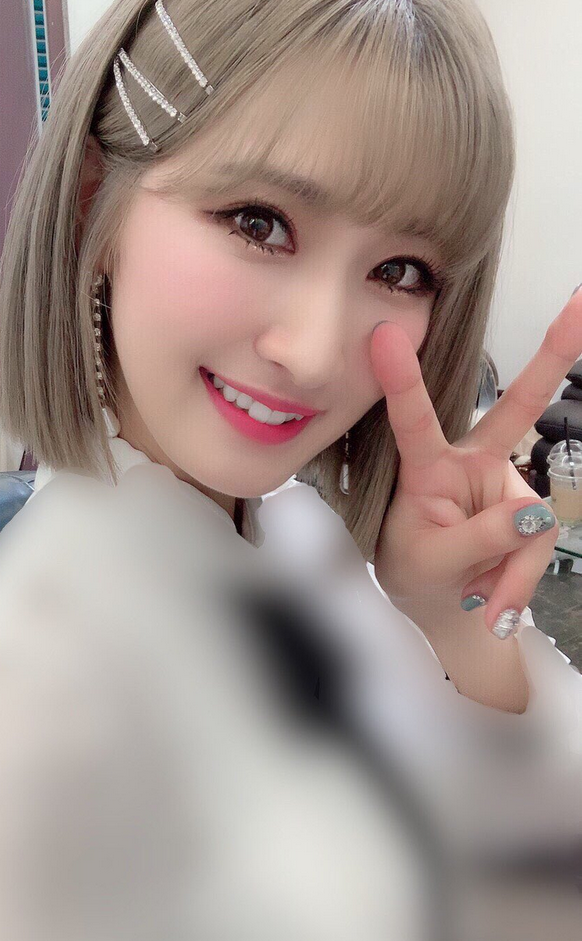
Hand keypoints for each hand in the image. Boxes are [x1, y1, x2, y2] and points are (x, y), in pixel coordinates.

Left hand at [370, 286, 581, 637]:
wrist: (438, 606)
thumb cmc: (417, 571)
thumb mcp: (434, 563)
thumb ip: (481, 539)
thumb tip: (536, 514)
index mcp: (427, 468)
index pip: (414, 421)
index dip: (402, 380)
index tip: (385, 334)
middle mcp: (471, 463)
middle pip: (517, 406)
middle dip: (554, 354)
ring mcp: (504, 485)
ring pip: (530, 524)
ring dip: (508, 572)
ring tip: (477, 599)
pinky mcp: (525, 511)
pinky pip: (538, 545)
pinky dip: (517, 583)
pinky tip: (494, 602)